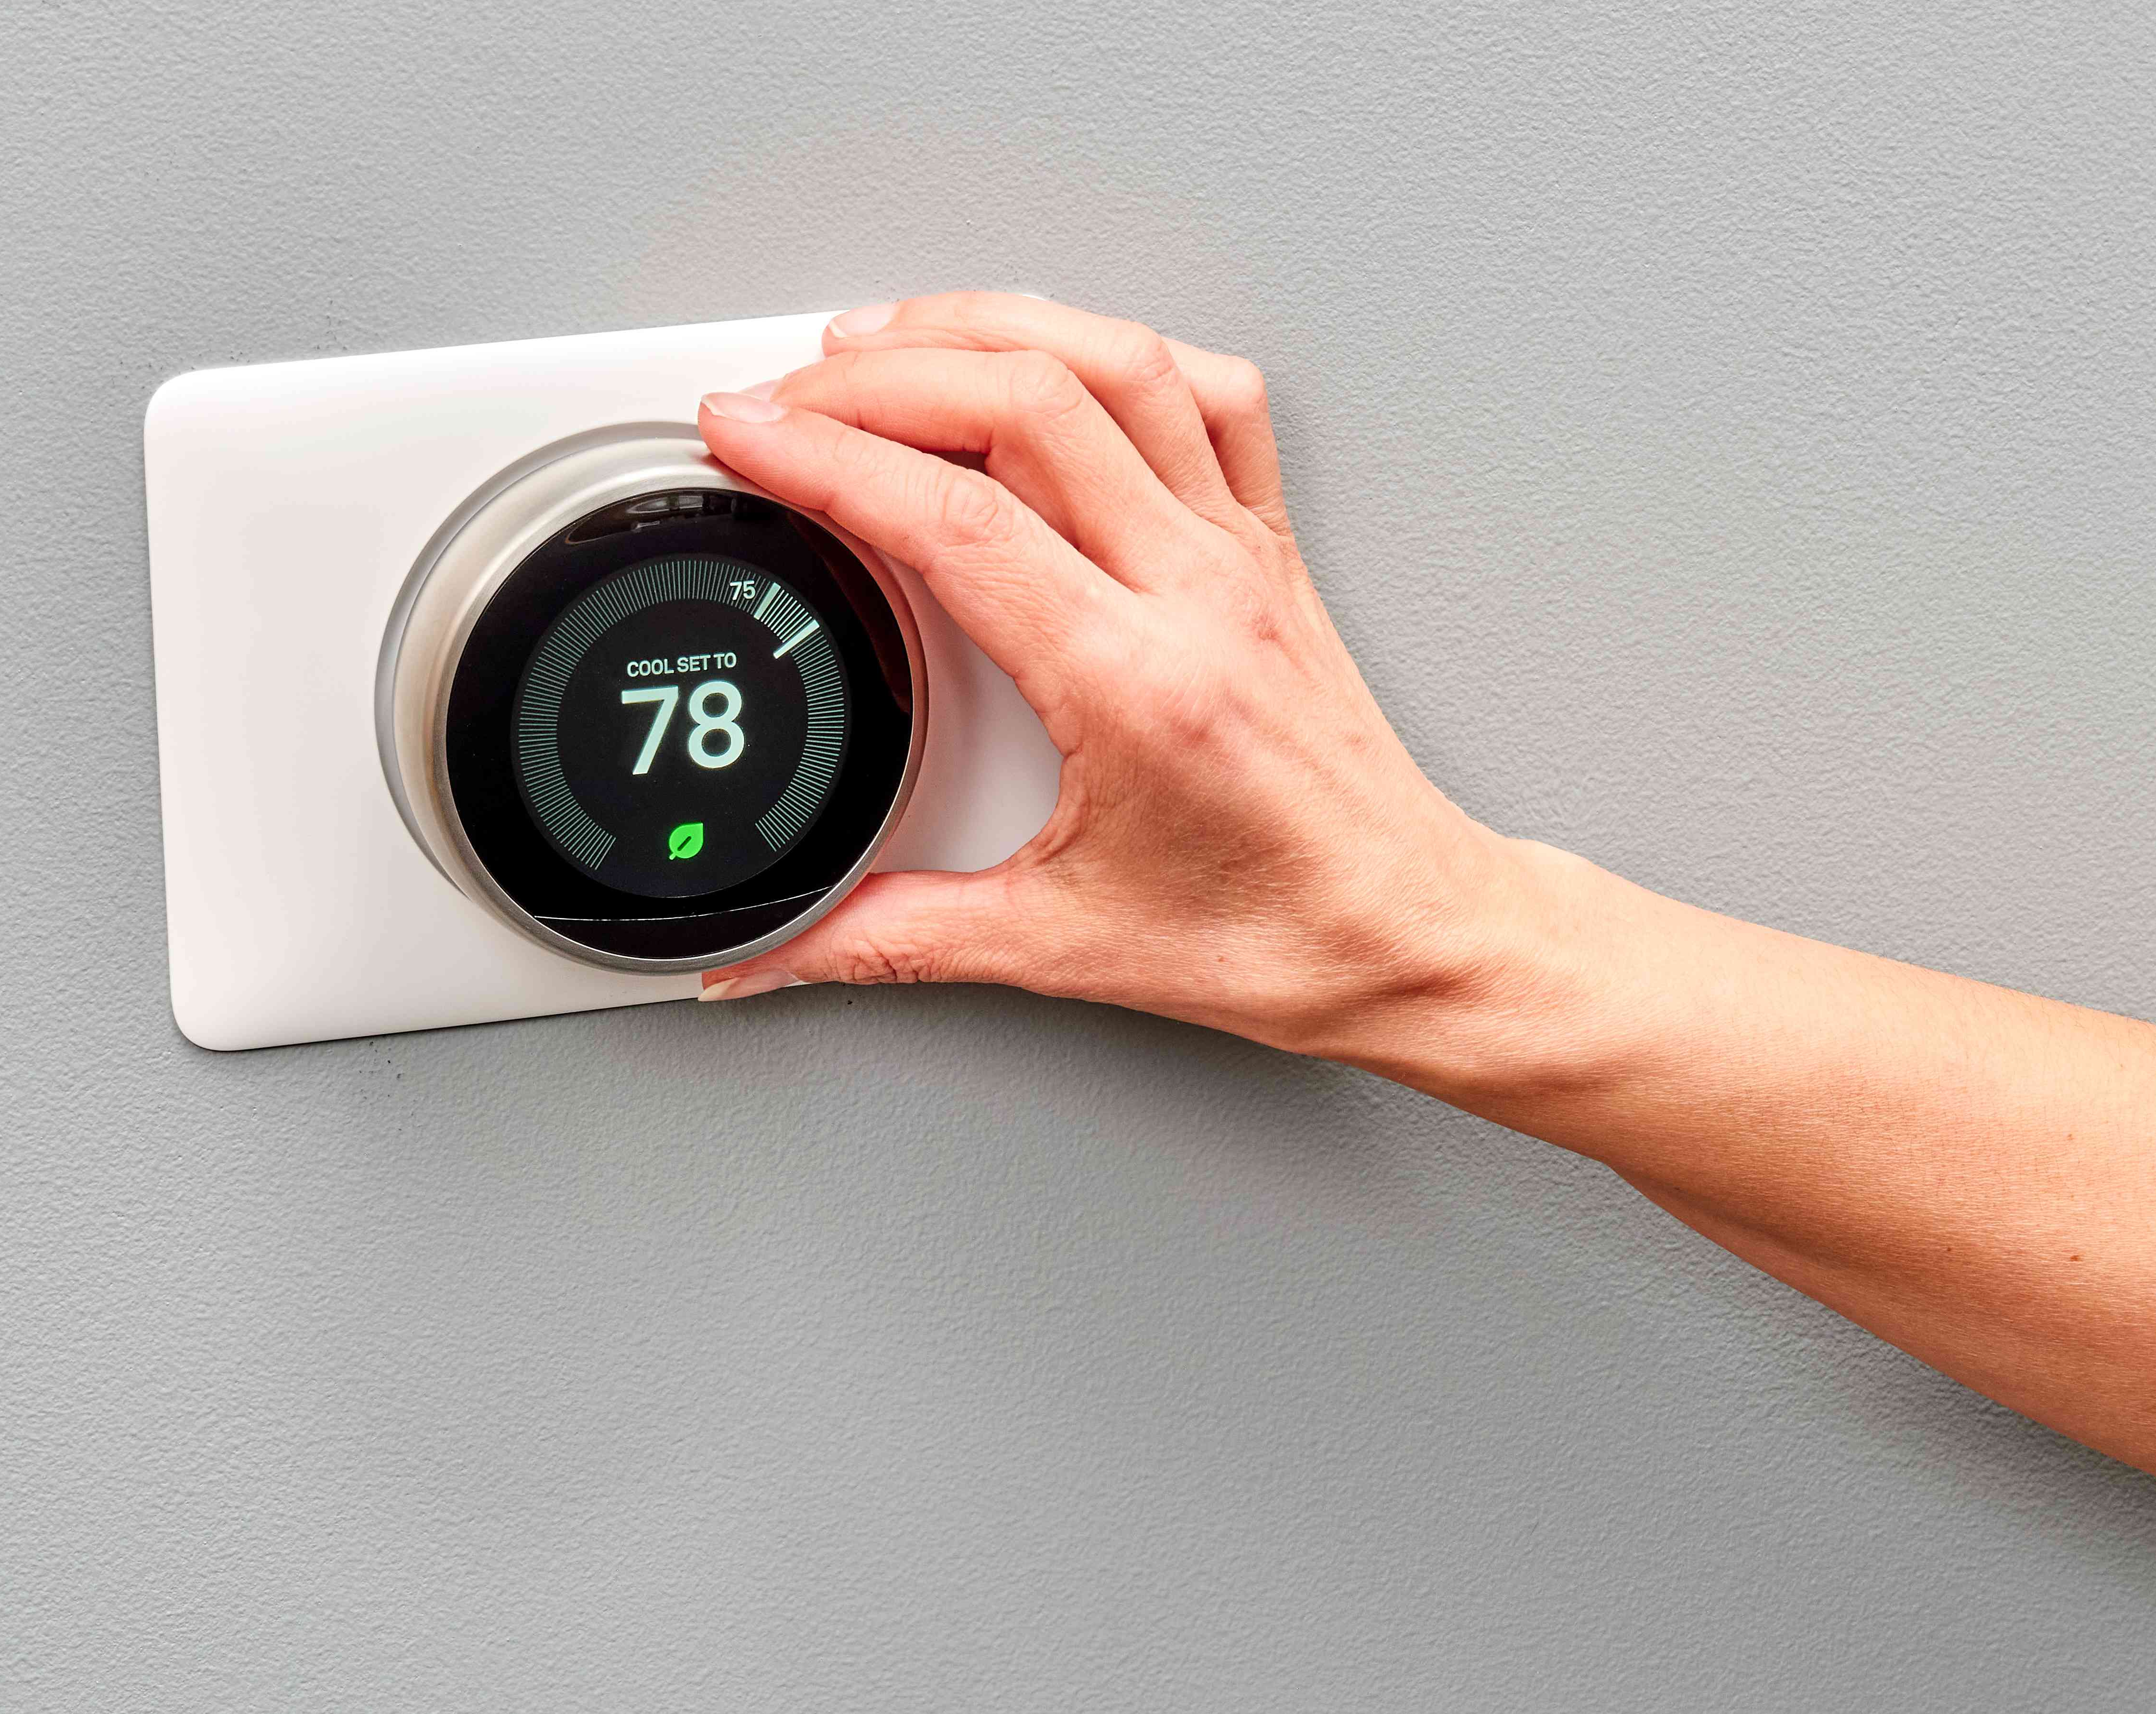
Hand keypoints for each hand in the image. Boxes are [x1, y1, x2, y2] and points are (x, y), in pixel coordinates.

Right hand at [694, 293, 1521, 1061]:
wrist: (1408, 933)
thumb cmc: (1273, 936)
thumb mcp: (1057, 946)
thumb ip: (893, 939)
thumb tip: (772, 951)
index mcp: (1133, 685)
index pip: (956, 519)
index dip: (830, 454)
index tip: (747, 428)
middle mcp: (1196, 592)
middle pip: (1028, 402)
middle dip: (883, 371)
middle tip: (791, 391)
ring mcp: (1242, 555)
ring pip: (1120, 366)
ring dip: (990, 328)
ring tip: (889, 340)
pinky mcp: (1271, 547)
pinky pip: (1210, 398)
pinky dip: (1119, 352)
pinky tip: (1054, 360)